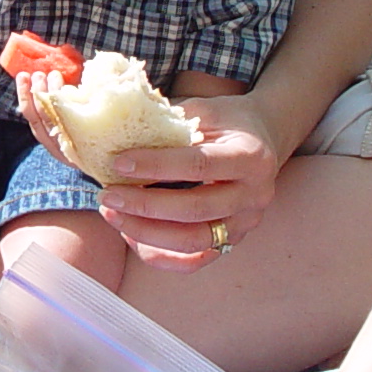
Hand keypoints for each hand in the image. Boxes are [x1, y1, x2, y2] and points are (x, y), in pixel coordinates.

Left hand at [93, 93, 284, 267]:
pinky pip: (194, 261)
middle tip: (107, 196)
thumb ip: (169, 123)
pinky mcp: (232, 240)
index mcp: (250, 156)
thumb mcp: (204, 110)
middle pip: (195, 209)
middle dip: (144, 206)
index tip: (118, 163)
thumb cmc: (228, 121)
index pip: (198, 164)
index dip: (156, 166)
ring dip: (146, 232)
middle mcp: (253, 195)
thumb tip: (115, 131)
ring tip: (112, 215)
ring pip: (192, 241)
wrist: (264, 139)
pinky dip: (160, 255)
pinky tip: (131, 237)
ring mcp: (245, 223)